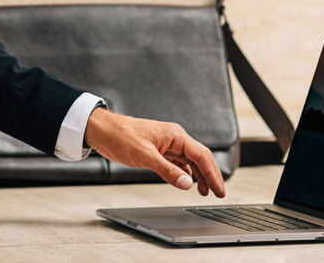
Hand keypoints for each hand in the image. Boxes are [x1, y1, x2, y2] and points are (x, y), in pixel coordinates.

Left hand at [83, 107, 225, 197]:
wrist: (103, 130)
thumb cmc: (121, 136)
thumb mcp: (144, 156)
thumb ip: (167, 171)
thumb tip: (187, 183)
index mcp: (175, 135)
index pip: (201, 155)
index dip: (213, 173)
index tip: (220, 189)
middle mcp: (174, 138)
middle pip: (200, 157)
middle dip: (211, 175)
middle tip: (219, 193)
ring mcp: (167, 144)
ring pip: (190, 161)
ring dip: (199, 175)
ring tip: (205, 191)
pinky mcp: (158, 150)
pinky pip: (178, 162)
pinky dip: (185, 172)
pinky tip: (187, 181)